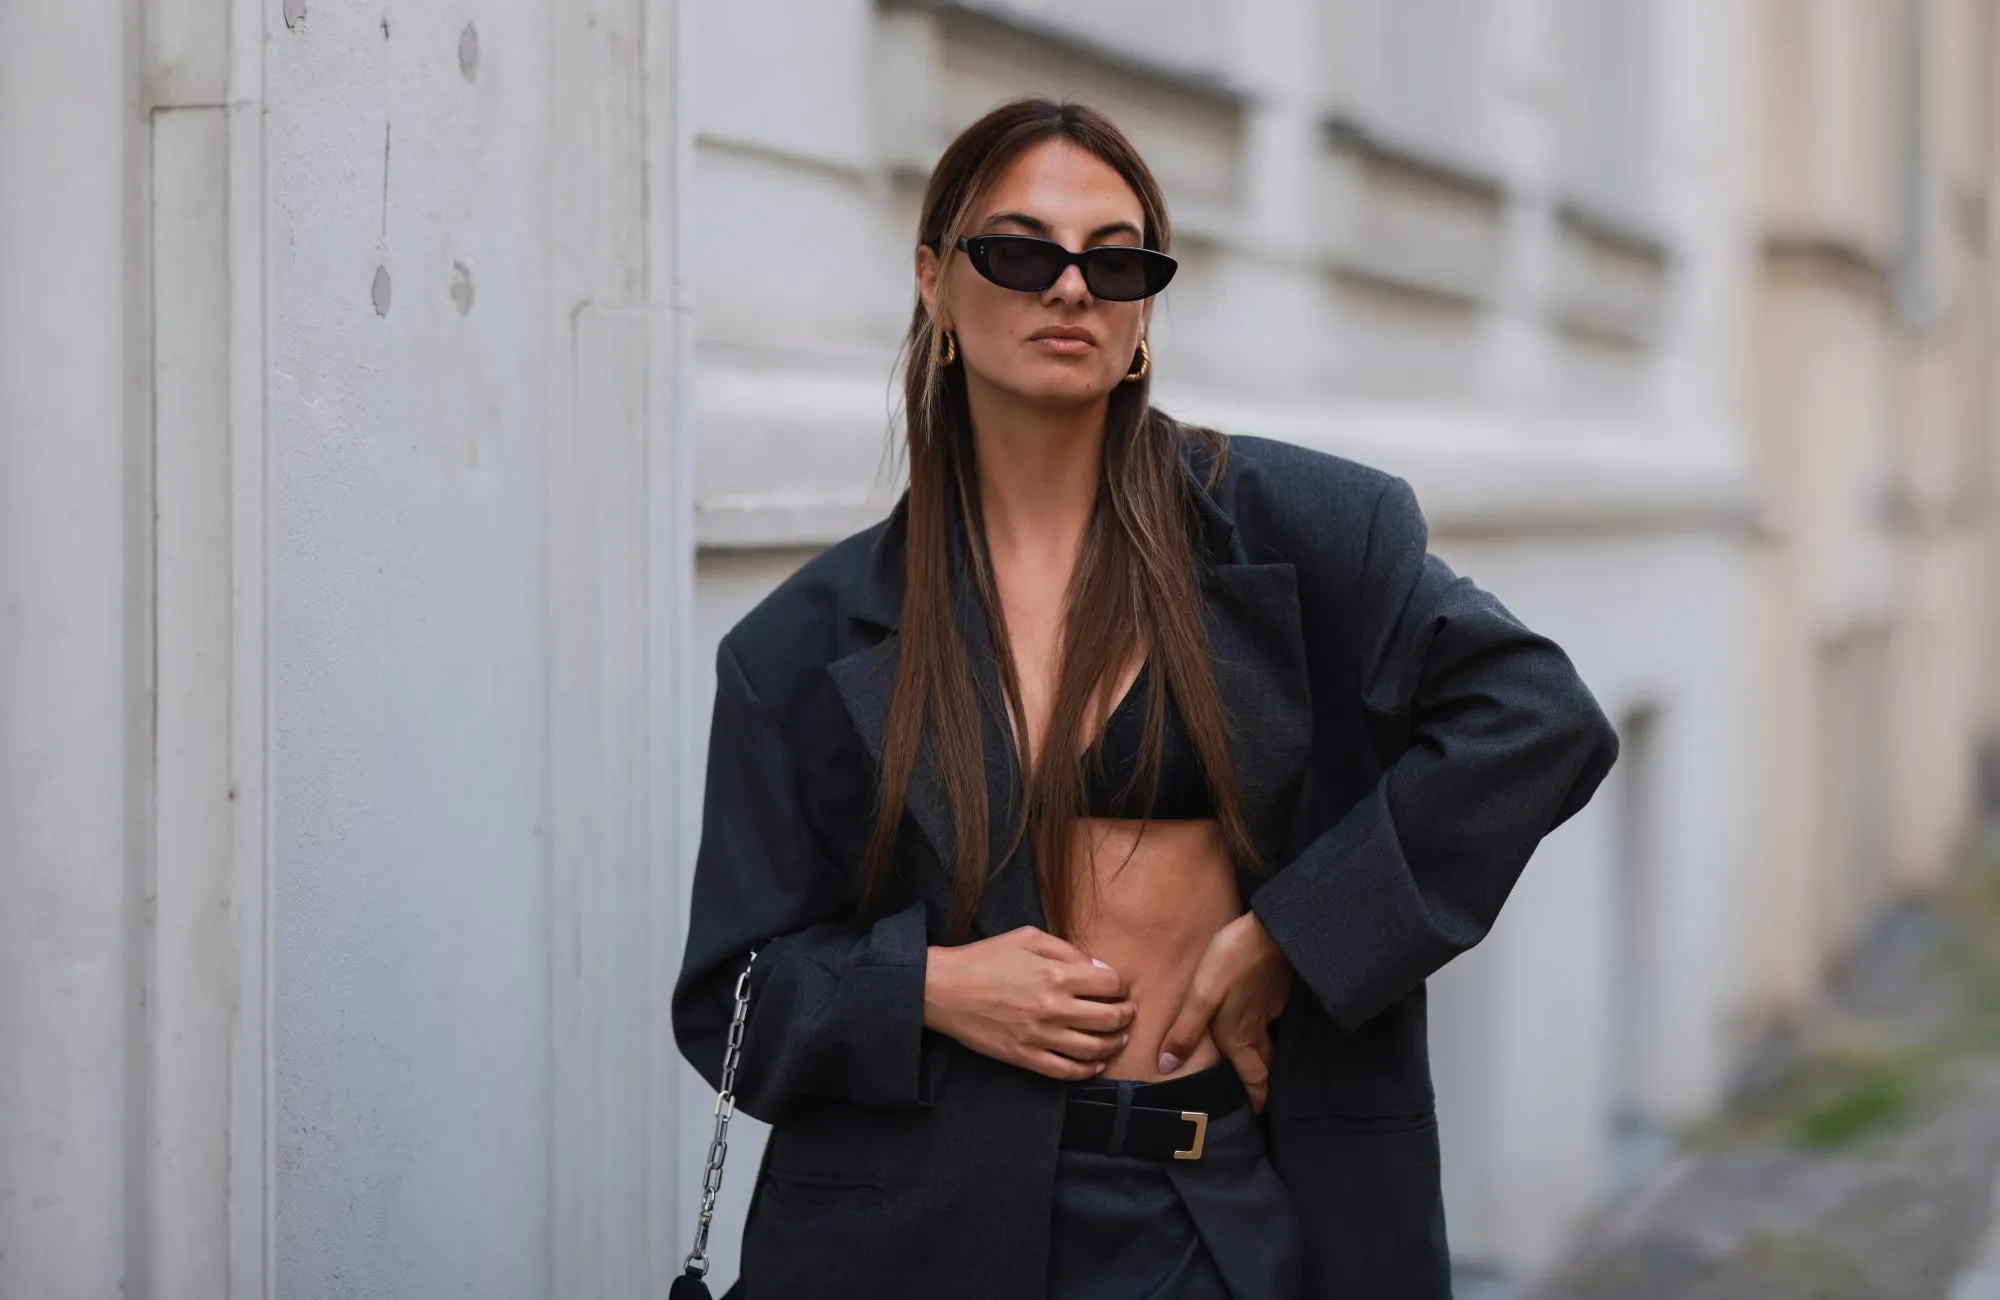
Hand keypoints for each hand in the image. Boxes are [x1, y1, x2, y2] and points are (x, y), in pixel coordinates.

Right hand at [923, 926, 1136, 1080]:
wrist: (943, 989)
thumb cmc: (984, 958)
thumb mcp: (1028, 937)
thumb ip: (1067, 950)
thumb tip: (1098, 969)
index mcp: (1056, 974)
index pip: (1110, 984)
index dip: (1120, 986)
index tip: (1119, 988)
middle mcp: (1053, 1008)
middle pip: (1109, 1018)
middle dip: (1125, 1015)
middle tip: (1127, 1013)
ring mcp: (1040, 1036)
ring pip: (1094, 1049)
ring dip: (1113, 1044)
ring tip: (1118, 1038)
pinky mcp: (1024, 1057)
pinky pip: (1066, 1071)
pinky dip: (1087, 1071)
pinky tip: (1094, 1064)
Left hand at [1154, 911, 1292, 1113]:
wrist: (1271, 931)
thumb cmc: (1232, 962)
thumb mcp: (1201, 997)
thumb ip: (1185, 1032)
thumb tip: (1167, 1068)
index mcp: (1239, 1036)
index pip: (1253, 1078)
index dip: (1256, 1099)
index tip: (1257, 1116)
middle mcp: (1257, 1028)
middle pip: (1264, 1064)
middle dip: (1261, 1083)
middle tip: (1257, 1096)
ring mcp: (1270, 1008)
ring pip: (1268, 1041)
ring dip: (1262, 1056)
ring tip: (1251, 1060)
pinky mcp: (1275, 990)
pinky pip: (1270, 1018)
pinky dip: (1263, 1026)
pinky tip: (1252, 1015)